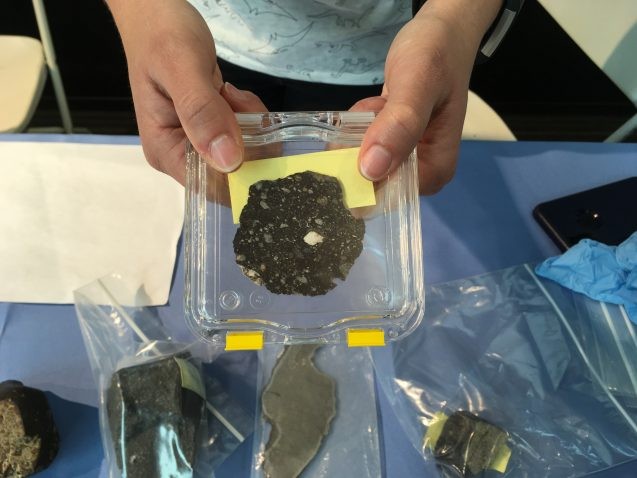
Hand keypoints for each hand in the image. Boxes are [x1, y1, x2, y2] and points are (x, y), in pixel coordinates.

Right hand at [106, 0, 266, 184]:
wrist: (155, 8)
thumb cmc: (160, 34)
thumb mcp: (182, 68)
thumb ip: (203, 113)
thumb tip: (227, 161)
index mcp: (165, 151)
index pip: (212, 187)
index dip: (243, 174)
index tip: (259, 143)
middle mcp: (180, 152)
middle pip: (232, 171)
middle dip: (250, 143)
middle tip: (242, 106)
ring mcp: (197, 139)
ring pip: (242, 151)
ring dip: (250, 124)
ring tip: (234, 94)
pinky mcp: (211, 125)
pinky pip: (241, 132)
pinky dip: (247, 114)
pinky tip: (234, 93)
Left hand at [354, 0, 501, 193]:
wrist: (441, 32)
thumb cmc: (436, 54)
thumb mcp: (418, 84)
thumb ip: (399, 125)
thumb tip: (372, 170)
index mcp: (435, 170)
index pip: (386, 196)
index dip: (360, 175)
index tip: (357, 137)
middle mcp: (420, 172)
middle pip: (369, 182)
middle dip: (358, 147)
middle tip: (374, 111)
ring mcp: (405, 160)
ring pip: (359, 162)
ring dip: (358, 131)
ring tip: (379, 103)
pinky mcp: (393, 146)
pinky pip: (361, 146)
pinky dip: (359, 124)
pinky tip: (378, 104)